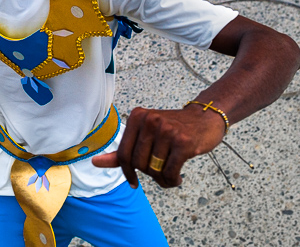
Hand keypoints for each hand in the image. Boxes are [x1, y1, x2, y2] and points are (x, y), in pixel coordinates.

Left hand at [91, 105, 226, 187]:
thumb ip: (122, 150)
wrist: (204, 119)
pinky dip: (172, 181)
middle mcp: (150, 120)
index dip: (127, 172)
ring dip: (163, 180)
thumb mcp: (145, 134)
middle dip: (148, 174)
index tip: (133, 181)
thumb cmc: (172, 129)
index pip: (124, 154)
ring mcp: (167, 130)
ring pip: (155, 169)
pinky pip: (170, 172)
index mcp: (137, 116)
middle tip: (159, 173)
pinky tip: (177, 178)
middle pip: (139, 163)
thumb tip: (95, 162)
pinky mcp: (183, 141)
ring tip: (170, 177)